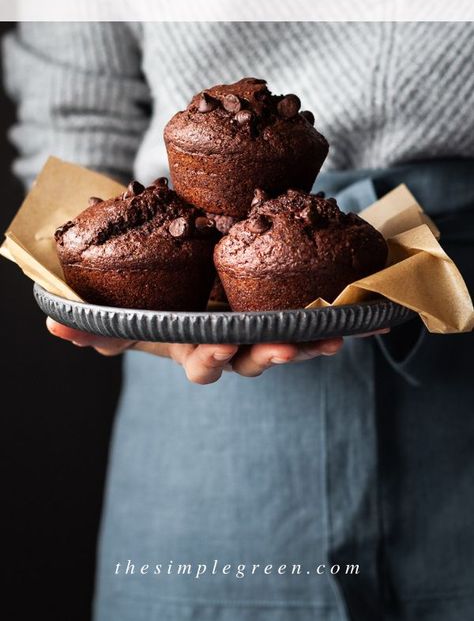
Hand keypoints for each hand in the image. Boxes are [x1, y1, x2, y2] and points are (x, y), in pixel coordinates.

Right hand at [46, 317, 348, 383]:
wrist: (194, 271)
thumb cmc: (159, 300)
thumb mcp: (127, 310)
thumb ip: (95, 322)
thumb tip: (53, 325)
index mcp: (193, 345)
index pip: (202, 362)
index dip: (211, 357)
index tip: (219, 345)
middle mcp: (231, 345)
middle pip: (251, 359)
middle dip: (266, 354)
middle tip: (281, 344)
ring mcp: (260, 330)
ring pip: (285, 342)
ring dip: (306, 342)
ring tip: (328, 338)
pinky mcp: (285, 312)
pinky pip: (311, 321)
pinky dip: (331, 322)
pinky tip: (353, 322)